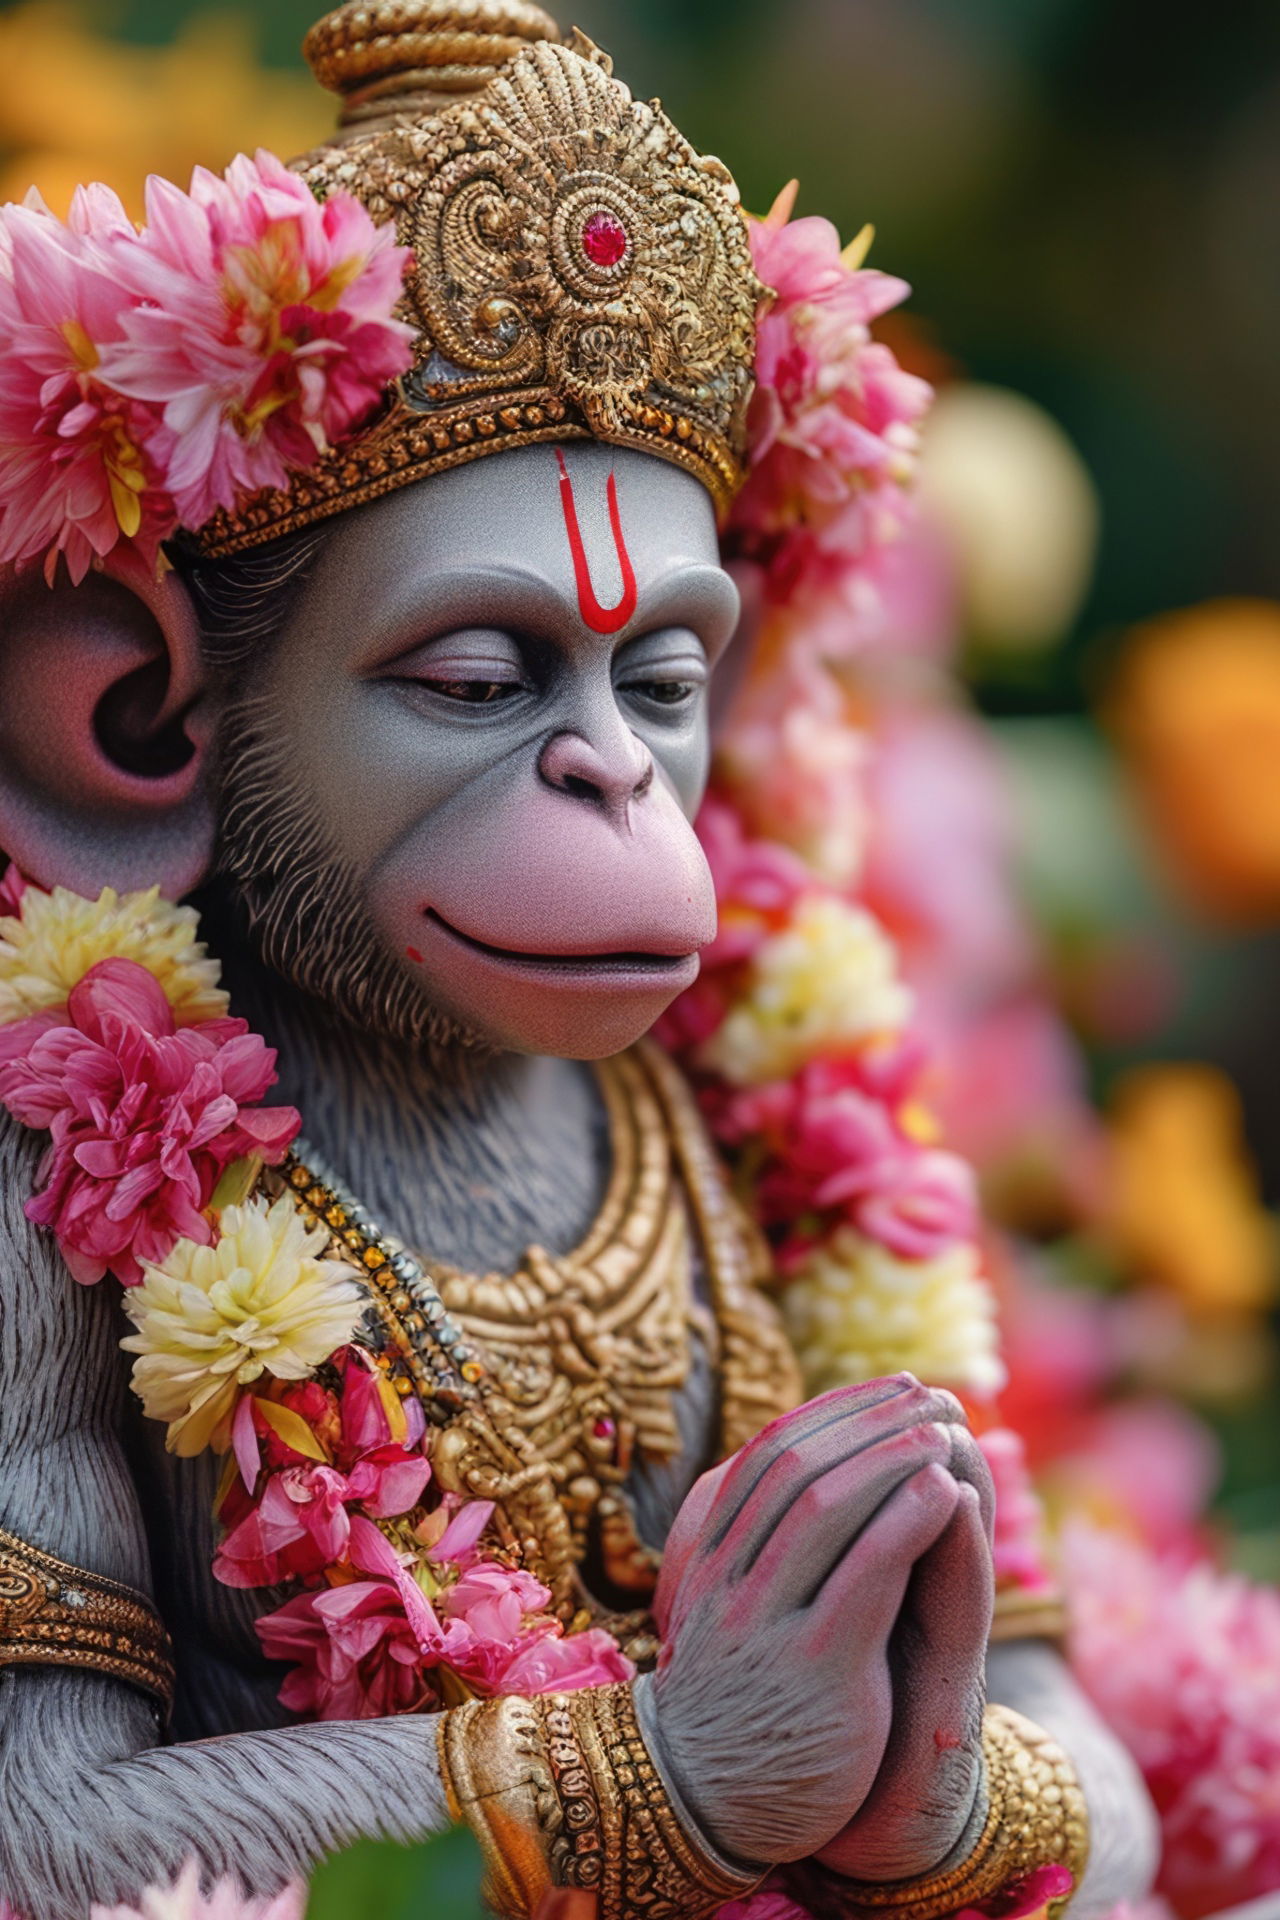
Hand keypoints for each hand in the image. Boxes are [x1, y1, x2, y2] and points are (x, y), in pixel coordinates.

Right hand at [637, 1374, 975, 1869]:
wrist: (707, 1807)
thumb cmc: (737, 1700)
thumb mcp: (727, 1608)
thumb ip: (749, 1545)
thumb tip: (790, 1463)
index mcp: (709, 1556)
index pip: (769, 1453)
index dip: (834, 1411)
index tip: (890, 1389)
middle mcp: (728, 1578)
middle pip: (796, 1465)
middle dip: (869, 1420)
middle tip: (930, 1394)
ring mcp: (764, 1621)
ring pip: (824, 1506)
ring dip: (891, 1456)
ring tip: (944, 1428)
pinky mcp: (815, 1666)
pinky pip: (863, 1573)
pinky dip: (905, 1521)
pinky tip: (944, 1493)